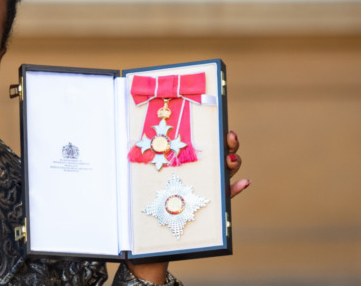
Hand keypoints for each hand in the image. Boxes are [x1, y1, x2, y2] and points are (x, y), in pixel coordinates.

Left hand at [126, 131, 250, 281]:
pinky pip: (226, 199)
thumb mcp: (138, 184)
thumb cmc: (140, 210)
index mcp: (179, 165)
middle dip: (226, 143)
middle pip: (216, 155)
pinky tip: (244, 182)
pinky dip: (236, 189)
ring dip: (232, 163)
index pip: (197, 145)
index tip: (216, 123)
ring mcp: (205, 192)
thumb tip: (126, 142)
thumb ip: (138, 166)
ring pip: (224, 173)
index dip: (208, 133)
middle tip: (229, 137)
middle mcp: (195, 176)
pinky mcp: (212, 210)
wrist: (148, 247)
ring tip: (230, 159)